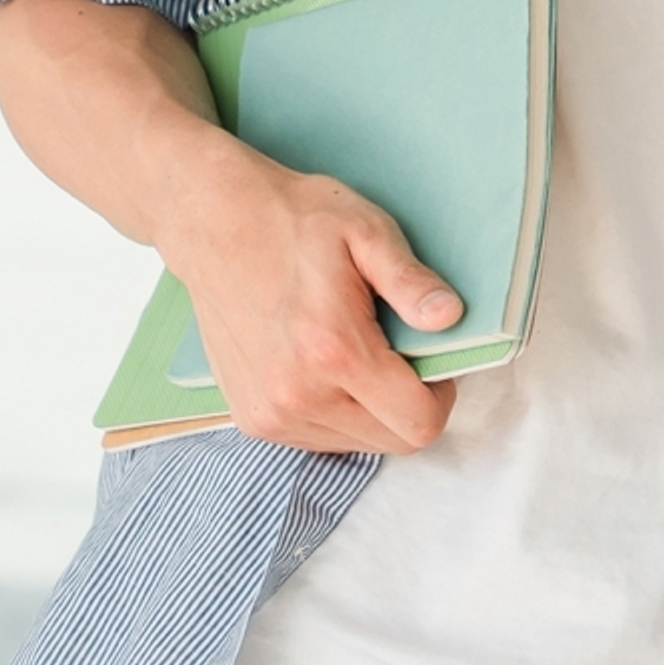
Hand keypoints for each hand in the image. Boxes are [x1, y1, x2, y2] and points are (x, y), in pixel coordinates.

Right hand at [158, 135, 461, 455]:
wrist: (214, 224)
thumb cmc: (293, 220)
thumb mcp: (365, 230)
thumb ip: (410, 280)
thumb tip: (449, 318)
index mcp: (334, 350)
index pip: (418, 423)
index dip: (440, 395)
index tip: (429, 359)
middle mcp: (298, 396)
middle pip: (393, 441)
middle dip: (409, 403)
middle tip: (395, 351)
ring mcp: (270, 414)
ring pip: (357, 445)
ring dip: (371, 410)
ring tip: (355, 353)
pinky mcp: (251, 419)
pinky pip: (319, 439)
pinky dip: (337, 413)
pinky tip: (325, 367)